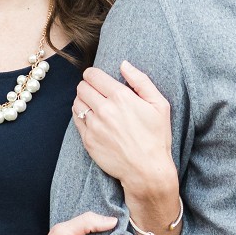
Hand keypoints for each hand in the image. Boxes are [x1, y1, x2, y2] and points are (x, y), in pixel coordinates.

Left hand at [74, 62, 176, 210]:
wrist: (147, 170)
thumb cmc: (156, 137)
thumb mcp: (159, 105)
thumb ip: (141, 81)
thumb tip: (124, 64)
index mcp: (121, 97)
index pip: (93, 75)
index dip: (93, 74)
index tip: (98, 79)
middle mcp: (104, 109)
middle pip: (81, 87)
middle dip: (88, 86)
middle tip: (97, 92)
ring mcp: (94, 125)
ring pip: (77, 102)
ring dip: (83, 100)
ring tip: (94, 105)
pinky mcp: (88, 140)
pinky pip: (76, 119)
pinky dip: (81, 115)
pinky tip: (92, 119)